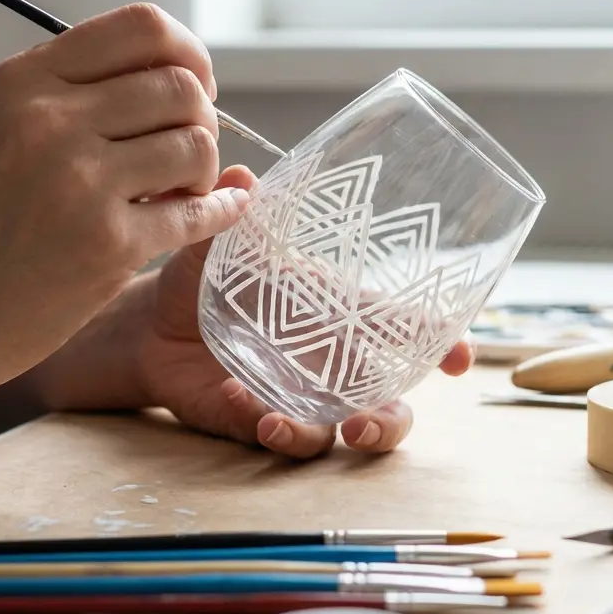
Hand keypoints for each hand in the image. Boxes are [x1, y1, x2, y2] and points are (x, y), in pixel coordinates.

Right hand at [0, 4, 244, 385]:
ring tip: (177, 191)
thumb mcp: (1, 128)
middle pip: (182, 87)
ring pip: (198, 144)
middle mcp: (52, 120)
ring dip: (204, 170)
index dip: (190, 54)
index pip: (144, 28)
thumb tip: (184, 76)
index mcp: (26, 80)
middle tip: (185, 153)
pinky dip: (220, 210)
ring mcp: (81, 182)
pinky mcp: (109, 243)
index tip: (195, 86)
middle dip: (203, 119)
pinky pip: (199, 212)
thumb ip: (77, 93)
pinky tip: (217, 211)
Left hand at [35, 165, 475, 457]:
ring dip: (318, 437)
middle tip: (363, 425)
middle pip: (388, 406)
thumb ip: (235, 218)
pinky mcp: (258, 421)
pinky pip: (277, 438)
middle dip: (386, 423)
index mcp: (337, 315)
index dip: (442, 345)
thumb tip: (242, 175)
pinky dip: (264, 427)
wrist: (151, 325)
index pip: (402, 331)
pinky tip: (242, 406)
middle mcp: (328, 364)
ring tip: (279, 425)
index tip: (461, 360)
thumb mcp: (218, 247)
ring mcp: (297, 397)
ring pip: (338, 436)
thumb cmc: (202, 279)